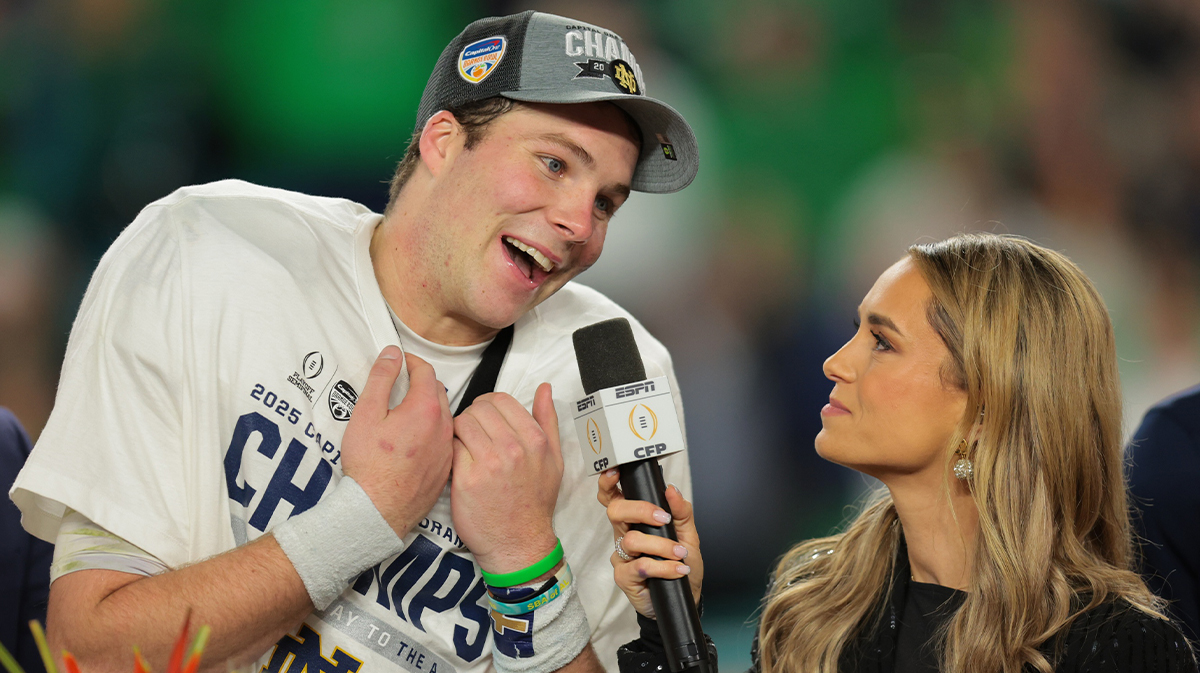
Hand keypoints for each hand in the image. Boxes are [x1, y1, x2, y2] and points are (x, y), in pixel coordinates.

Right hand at [340, 348, 453, 536]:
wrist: (378, 510)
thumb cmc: (369, 466)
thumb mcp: (366, 414)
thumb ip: (381, 379)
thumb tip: (392, 354)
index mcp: (425, 409)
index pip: (426, 372)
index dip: (412, 361)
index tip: (402, 361)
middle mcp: (443, 427)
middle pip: (438, 392)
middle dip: (422, 382)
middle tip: (403, 383)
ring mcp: (447, 449)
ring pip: (444, 416)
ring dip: (429, 407)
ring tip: (407, 411)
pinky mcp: (446, 468)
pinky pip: (445, 440)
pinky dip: (433, 431)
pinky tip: (416, 439)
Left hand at [450, 383, 562, 574]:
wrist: (518, 543)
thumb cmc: (534, 503)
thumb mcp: (554, 460)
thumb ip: (548, 421)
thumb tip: (544, 389)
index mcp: (534, 440)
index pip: (501, 400)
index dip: (488, 405)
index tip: (485, 417)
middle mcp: (512, 449)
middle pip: (478, 409)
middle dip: (473, 417)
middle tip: (474, 434)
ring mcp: (488, 464)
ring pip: (461, 424)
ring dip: (460, 432)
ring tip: (466, 448)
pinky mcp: (465, 479)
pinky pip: (450, 446)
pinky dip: (451, 450)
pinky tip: (459, 462)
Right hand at [598, 469, 701, 618]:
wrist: (686, 596)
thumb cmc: (682, 562)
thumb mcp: (689, 535)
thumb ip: (681, 511)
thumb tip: (671, 489)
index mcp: (635, 520)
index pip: (614, 497)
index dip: (608, 483)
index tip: (615, 471)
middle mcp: (624, 534)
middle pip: (616, 511)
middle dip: (640, 510)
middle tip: (662, 518)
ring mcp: (622, 556)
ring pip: (631, 541)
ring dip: (661, 546)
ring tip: (681, 554)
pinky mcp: (624, 577)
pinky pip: (640, 566)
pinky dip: (663, 567)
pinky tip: (677, 571)